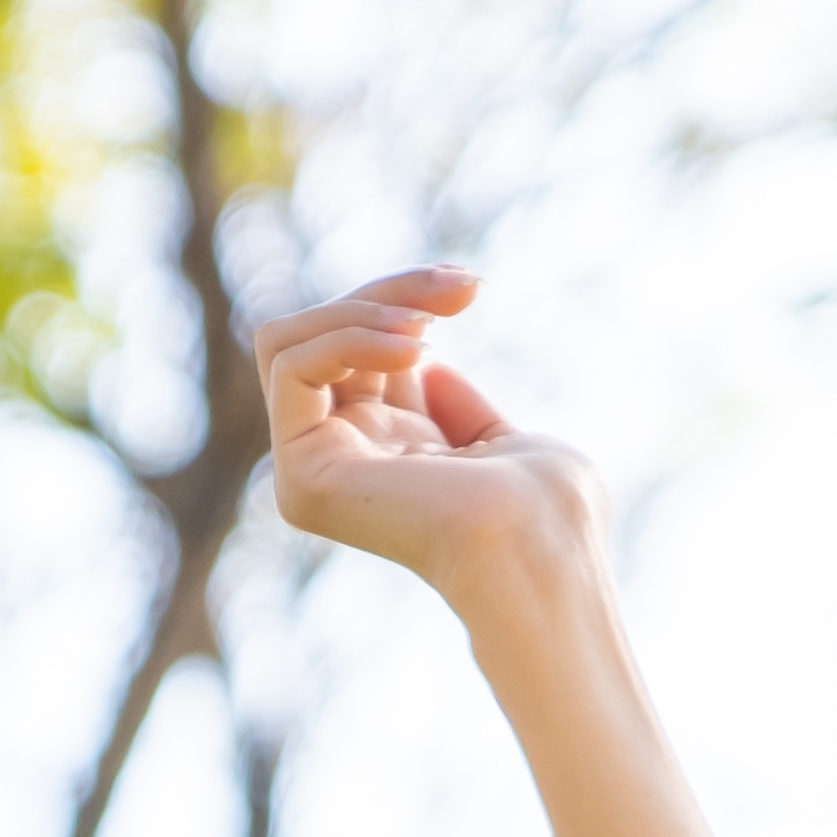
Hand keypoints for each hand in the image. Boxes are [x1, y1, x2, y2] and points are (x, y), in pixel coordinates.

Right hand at [263, 268, 604, 598]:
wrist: (540, 548)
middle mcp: (344, 460)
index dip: (408, 301)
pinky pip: (290, 366)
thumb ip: (454, 407)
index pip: (364, 348)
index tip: (471, 288)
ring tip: (430, 323)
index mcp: (389, 455)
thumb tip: (426, 366)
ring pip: (291, 340)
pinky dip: (345, 337)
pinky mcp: (302, 475)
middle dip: (392, 291)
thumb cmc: (546, 509)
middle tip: (461, 288)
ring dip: (366, 307)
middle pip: (325, 334)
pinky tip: (409, 350)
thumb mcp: (498, 440)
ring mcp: (314, 470)